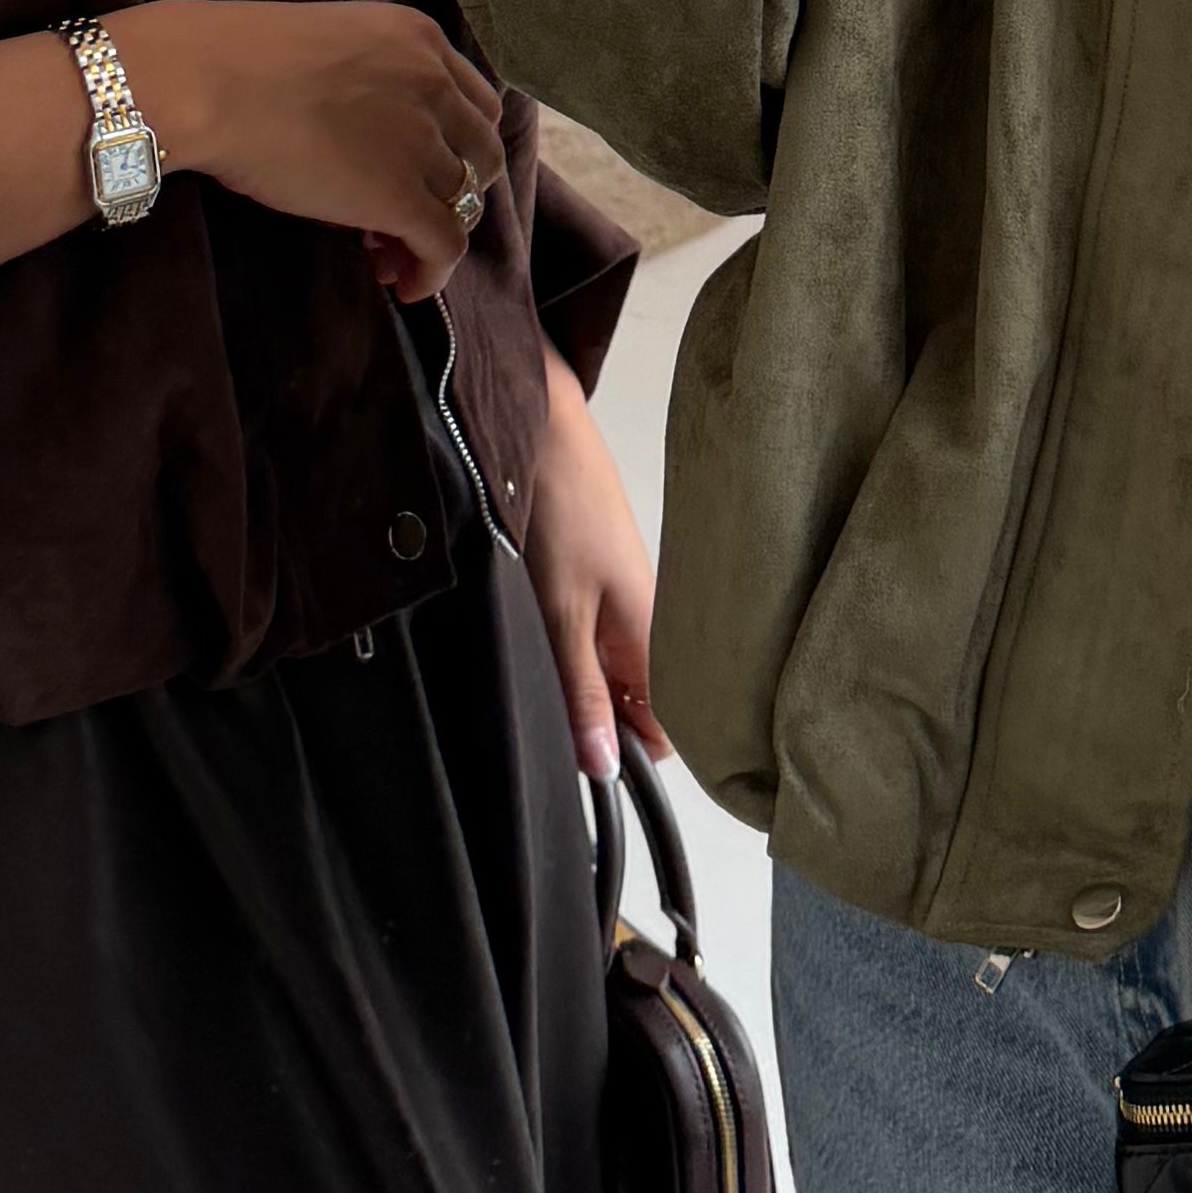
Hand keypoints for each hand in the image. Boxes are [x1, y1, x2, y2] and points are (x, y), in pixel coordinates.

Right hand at [78, 0, 503, 299]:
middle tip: (404, 217)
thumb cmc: (239, 59)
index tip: (421, 172)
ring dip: (430, 233)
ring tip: (387, 255)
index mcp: (420, 38)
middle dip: (452, 190)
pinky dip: (431, 273)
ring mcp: (422, 139)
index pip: (475, 103)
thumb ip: (369, 80)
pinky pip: (443, 247)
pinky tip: (402, 285)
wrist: (207, 81)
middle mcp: (435, 83)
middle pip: (479, 154)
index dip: (455, 146)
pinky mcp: (399, 195)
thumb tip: (366, 138)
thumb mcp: (331, 46)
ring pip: (462, 204)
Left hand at [522, 344, 668, 779]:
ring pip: (606, 669)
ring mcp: (617, 597)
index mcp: (651, 635)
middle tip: (546, 720)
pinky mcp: (590, 576)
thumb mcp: (560, 614)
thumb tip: (606, 768)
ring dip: (573, 684)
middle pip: (633, 701)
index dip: (630, 753)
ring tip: (531, 676)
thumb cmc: (559, 508)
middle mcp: (643, 621)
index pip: (663, 726)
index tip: (586, 768)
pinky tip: (528, 639)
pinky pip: (587, 636)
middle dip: (597, 722)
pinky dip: (561, 648)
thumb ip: (581, 691)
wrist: (537, 424)